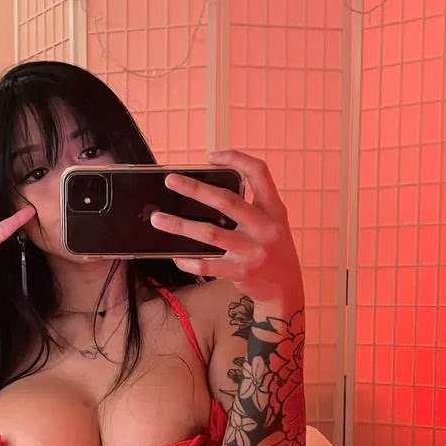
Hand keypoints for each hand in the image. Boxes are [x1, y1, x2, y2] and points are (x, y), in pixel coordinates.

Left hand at [149, 149, 302, 305]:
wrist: (287, 288)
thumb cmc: (273, 250)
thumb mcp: (272, 223)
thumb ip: (249, 206)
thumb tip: (205, 192)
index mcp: (273, 209)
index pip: (259, 172)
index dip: (235, 159)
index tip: (211, 157)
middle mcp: (266, 227)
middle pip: (227, 200)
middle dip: (195, 189)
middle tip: (170, 180)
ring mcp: (254, 250)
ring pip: (210, 233)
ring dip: (180, 225)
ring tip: (158, 219)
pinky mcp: (242, 272)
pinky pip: (208, 265)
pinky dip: (188, 261)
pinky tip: (177, 257)